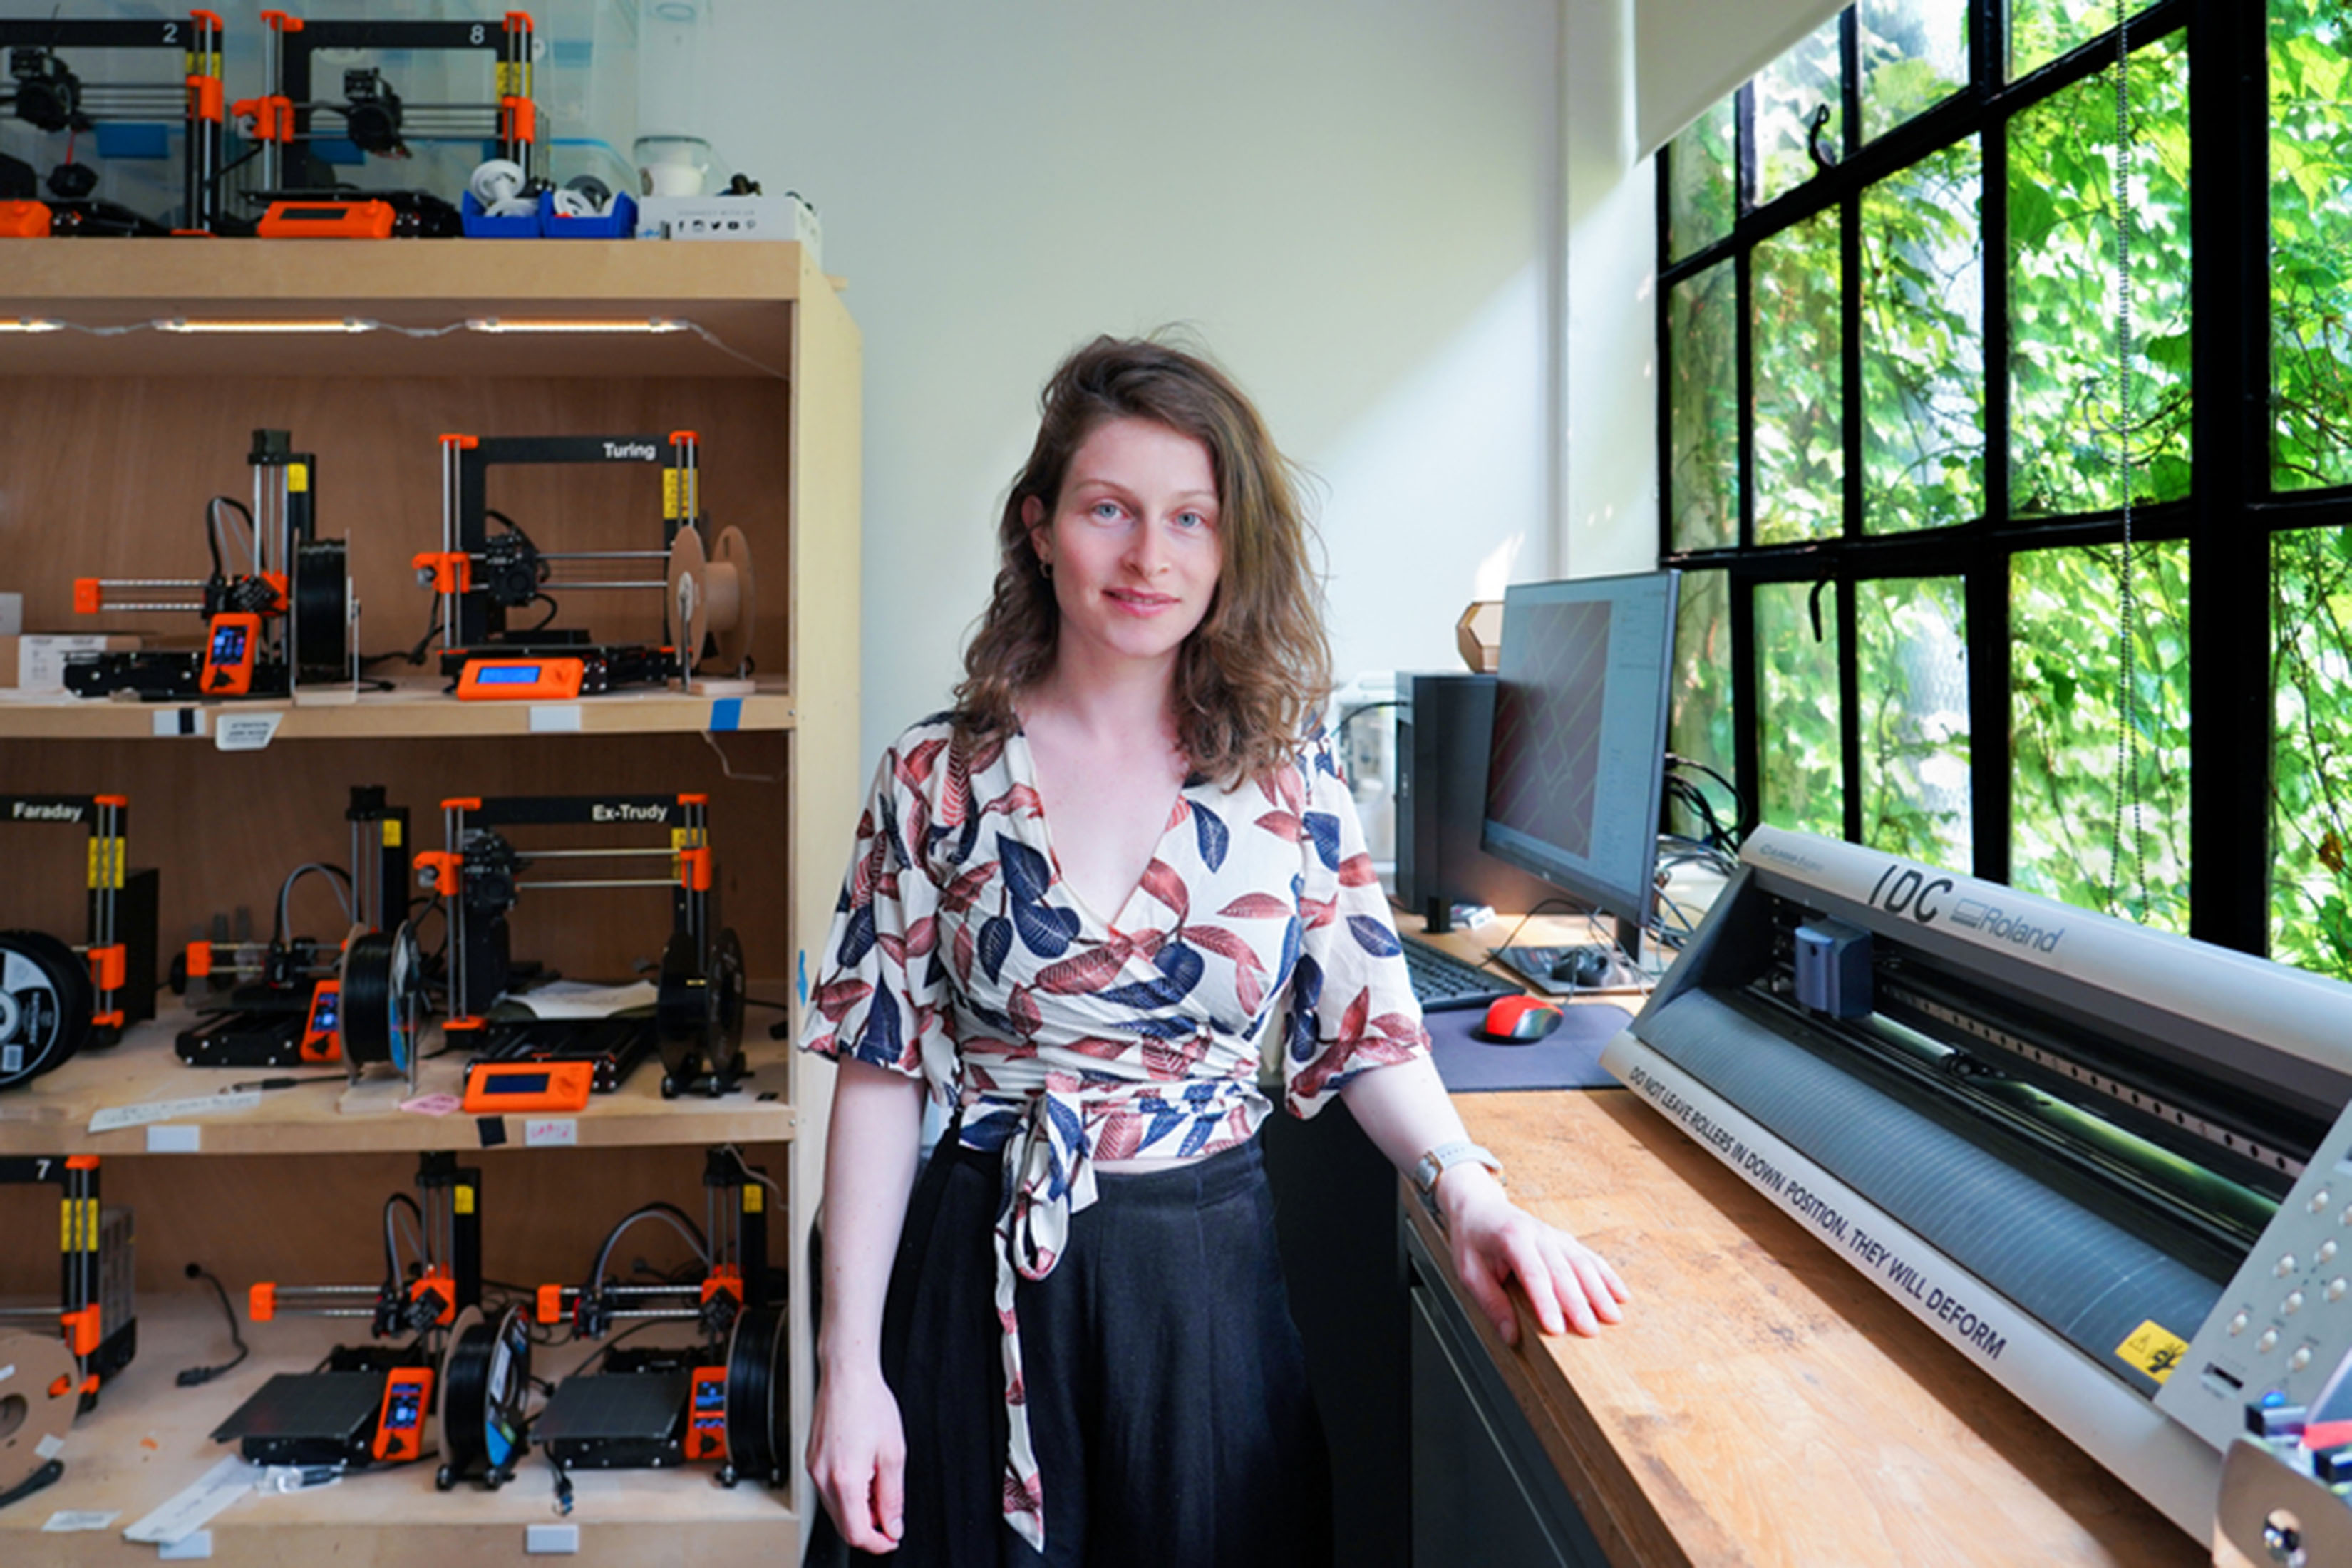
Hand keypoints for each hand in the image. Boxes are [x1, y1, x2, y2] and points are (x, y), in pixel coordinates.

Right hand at [807, 1358, 906, 1552]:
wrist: (846, 1375)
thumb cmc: (869, 1404)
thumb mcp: (893, 1453)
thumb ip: (893, 1496)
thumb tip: (893, 1525)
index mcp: (845, 1479)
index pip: (857, 1533)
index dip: (879, 1543)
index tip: (893, 1538)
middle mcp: (822, 1478)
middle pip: (844, 1525)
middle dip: (870, 1527)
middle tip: (892, 1514)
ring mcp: (813, 1470)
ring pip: (836, 1509)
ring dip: (859, 1510)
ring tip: (880, 1484)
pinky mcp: (811, 1461)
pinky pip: (828, 1491)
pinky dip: (848, 1493)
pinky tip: (864, 1474)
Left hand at [1440, 1166, 1627, 1346]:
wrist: (1478, 1204)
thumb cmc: (1472, 1239)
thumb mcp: (1468, 1272)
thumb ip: (1491, 1303)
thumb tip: (1511, 1336)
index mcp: (1512, 1238)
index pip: (1533, 1274)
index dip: (1546, 1303)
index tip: (1557, 1329)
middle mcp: (1537, 1234)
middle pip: (1563, 1271)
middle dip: (1579, 1303)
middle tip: (1591, 1331)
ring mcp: (1554, 1235)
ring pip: (1582, 1263)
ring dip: (1600, 1290)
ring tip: (1614, 1317)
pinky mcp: (1564, 1239)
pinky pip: (1589, 1257)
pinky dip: (1607, 1276)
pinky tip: (1621, 1293)